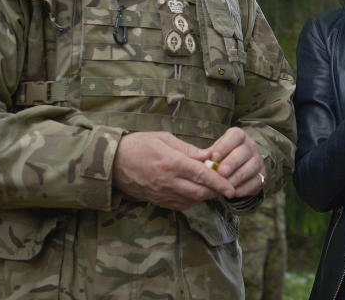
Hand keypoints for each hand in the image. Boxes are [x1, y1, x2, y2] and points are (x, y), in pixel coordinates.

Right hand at [113, 131, 232, 209]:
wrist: (112, 163)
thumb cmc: (138, 145)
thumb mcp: (164, 139)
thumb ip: (188, 150)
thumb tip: (208, 157)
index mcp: (171, 163)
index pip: (201, 175)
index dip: (219, 182)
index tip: (232, 188)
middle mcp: (168, 181)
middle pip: (200, 192)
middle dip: (216, 192)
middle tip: (227, 187)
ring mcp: (162, 194)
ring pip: (192, 201)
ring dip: (205, 196)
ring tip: (214, 188)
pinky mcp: (158, 201)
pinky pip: (181, 205)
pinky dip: (193, 200)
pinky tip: (196, 192)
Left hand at [204, 127, 265, 197]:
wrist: (234, 172)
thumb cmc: (221, 159)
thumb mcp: (213, 154)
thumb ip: (207, 155)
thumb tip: (199, 159)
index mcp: (238, 137)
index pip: (235, 136)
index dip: (225, 146)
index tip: (213, 157)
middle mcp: (250, 147)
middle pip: (244, 151)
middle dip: (232, 163)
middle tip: (220, 172)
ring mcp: (258, 161)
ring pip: (253, 166)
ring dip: (238, 176)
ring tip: (226, 185)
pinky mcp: (262, 176)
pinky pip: (257, 181)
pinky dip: (245, 188)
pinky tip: (234, 192)